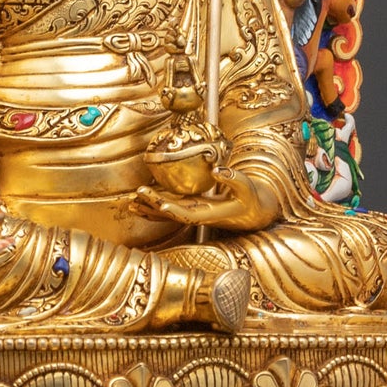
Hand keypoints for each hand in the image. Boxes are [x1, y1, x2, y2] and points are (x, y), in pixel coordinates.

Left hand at [129, 166, 282, 232]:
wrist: (255, 212)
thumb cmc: (252, 199)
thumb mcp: (248, 187)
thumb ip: (234, 179)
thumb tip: (217, 169)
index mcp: (212, 214)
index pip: (190, 214)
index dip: (175, 210)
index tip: (161, 203)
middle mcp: (200, 216)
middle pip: (173, 213)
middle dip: (155, 205)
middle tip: (138, 194)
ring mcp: (195, 213)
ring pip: (168, 213)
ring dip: (150, 208)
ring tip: (131, 203)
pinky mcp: (193, 208)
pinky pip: (171, 208)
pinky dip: (156, 206)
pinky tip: (141, 203)